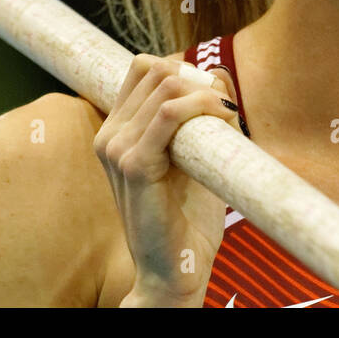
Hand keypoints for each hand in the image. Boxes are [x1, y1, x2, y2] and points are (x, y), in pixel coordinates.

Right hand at [93, 55, 237, 306]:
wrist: (176, 270)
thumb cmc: (187, 218)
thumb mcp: (192, 156)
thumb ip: (199, 118)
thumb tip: (218, 78)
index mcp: (117, 131)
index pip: (142, 67)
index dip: (181, 68)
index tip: (212, 95)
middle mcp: (110, 135)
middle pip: (154, 69)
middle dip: (197, 78)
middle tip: (225, 107)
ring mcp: (117, 148)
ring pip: (164, 85)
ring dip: (205, 92)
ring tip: (228, 115)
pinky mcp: (134, 166)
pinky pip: (168, 114)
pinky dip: (200, 106)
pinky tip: (223, 117)